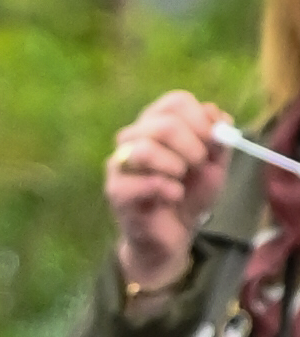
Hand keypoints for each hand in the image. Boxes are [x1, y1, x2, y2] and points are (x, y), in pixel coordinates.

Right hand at [105, 89, 223, 301]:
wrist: (174, 233)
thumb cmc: (191, 193)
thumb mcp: (215, 164)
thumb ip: (219, 139)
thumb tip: (217, 115)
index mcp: (157, 122)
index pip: (175, 102)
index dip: (200, 119)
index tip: (213, 140)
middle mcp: (134, 137)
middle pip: (163, 124)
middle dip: (193, 146)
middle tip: (200, 164)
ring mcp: (120, 163)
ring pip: (145, 150)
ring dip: (175, 166)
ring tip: (182, 180)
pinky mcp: (117, 191)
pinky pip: (140, 183)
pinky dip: (166, 189)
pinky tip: (174, 196)